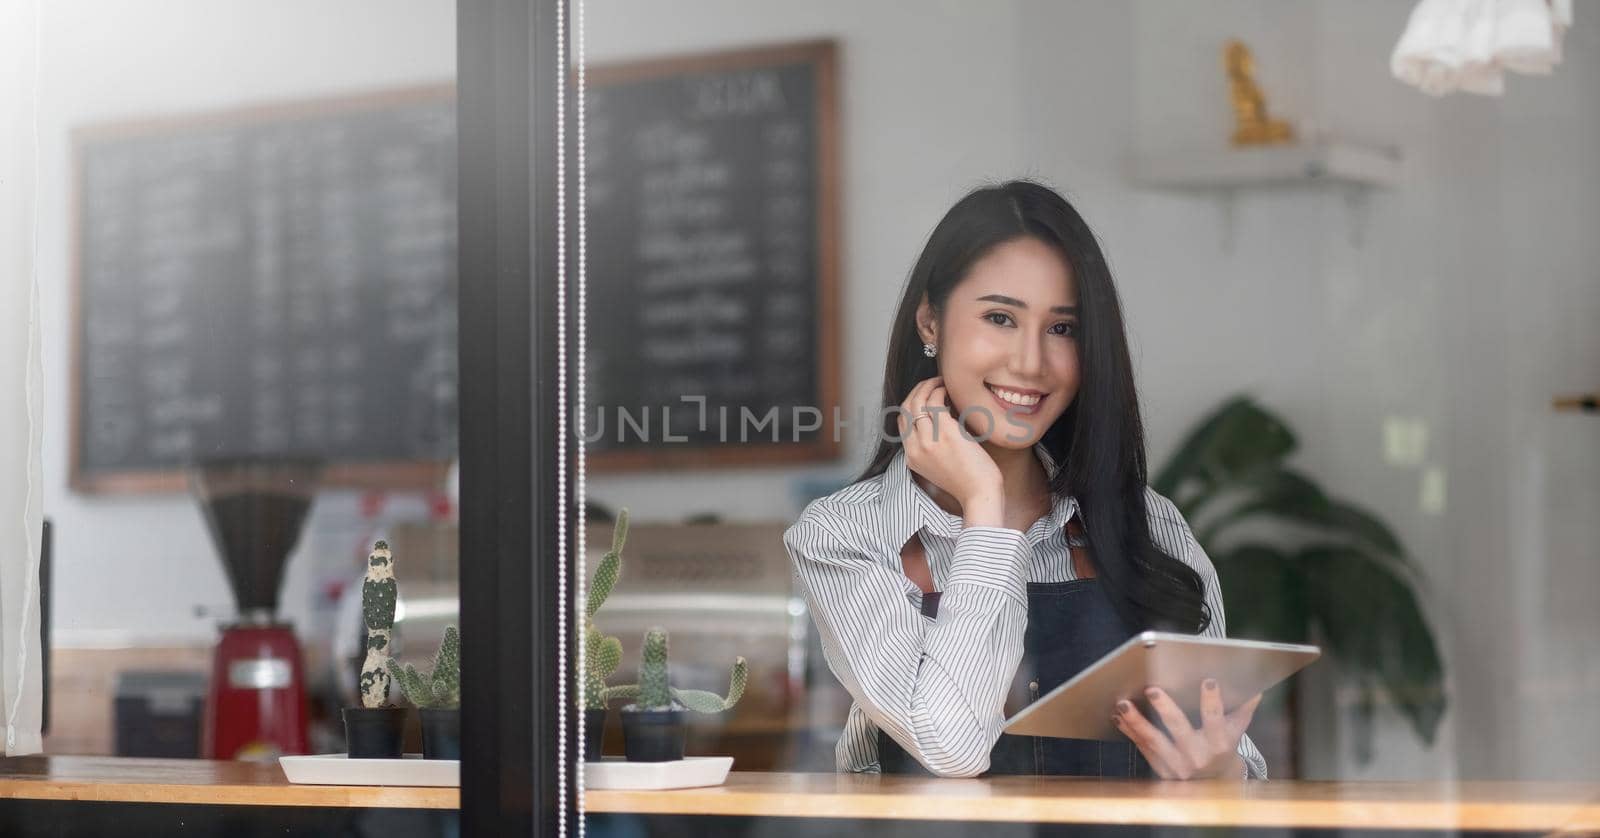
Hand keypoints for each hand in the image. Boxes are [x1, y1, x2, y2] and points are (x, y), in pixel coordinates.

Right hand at [897, 377, 1002, 526]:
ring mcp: (927, 440)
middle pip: (905, 408)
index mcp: (911, 457)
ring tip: (941, 381)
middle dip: (917, 390)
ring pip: (917, 401)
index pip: (901, 422)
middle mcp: (914, 448)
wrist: (980, 496)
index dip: (911, 403)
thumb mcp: (940, 467)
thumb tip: (939, 419)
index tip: (925, 395)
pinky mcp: (944, 433)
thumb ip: (932, 447)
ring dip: (928, 386)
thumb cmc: (968, 482)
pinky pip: (935, 402)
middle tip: (932, 383)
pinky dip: (939, 390)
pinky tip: (949, 390)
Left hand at [1112, 680, 1261, 779]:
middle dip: (1165, 709)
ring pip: (1154, 740)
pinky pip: (1143, 748)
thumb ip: (1243, 711)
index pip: (1216, 719)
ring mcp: (1177, 764)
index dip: (1212, 701)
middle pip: (1179, 729)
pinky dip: (1129, 731)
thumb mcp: (1235, 733)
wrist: (1213, 786)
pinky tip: (1118, 716)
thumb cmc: (1223, 749)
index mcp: (1219, 743)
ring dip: (1137, 721)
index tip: (1209, 681)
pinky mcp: (1160, 769)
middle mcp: (1197, 755)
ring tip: (1122, 704)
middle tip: (1152, 689)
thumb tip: (1256, 688)